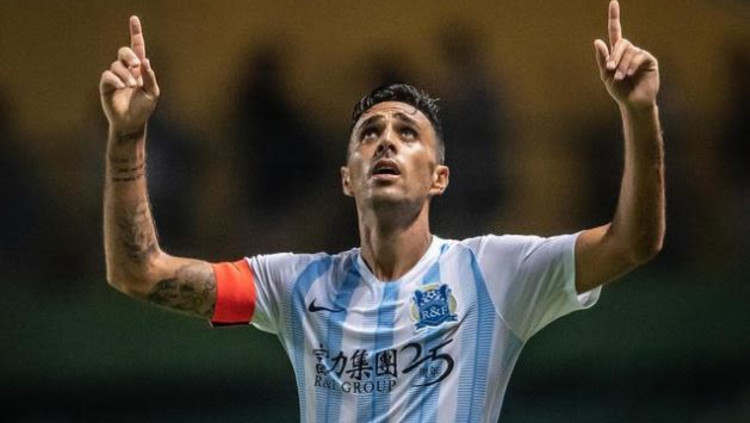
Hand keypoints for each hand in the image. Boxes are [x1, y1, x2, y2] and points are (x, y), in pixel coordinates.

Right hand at [100, 16, 159, 135]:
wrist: (131, 123)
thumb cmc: (143, 108)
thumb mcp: (152, 93)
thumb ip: (149, 77)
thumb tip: (145, 61)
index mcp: (139, 70)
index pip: (137, 48)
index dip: (135, 33)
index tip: (134, 19)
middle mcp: (127, 70)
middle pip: (124, 52)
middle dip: (129, 55)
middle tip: (136, 65)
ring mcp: (115, 77)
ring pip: (116, 65)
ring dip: (125, 74)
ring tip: (131, 86)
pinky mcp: (106, 85)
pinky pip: (107, 75)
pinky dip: (115, 79)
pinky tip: (122, 87)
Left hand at [594, 0, 658, 109]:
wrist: (632, 103)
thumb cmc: (619, 90)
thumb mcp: (606, 76)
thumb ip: (603, 59)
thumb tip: (597, 41)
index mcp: (617, 53)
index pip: (615, 31)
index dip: (614, 17)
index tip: (613, 2)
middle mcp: (629, 51)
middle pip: (621, 43)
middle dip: (614, 56)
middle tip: (611, 70)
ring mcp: (640, 55)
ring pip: (630, 51)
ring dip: (622, 64)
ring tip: (621, 77)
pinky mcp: (649, 60)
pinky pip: (639, 56)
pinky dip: (632, 64)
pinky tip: (630, 74)